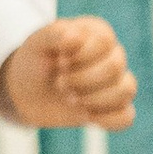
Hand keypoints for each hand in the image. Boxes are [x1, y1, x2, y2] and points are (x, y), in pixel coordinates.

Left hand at [0, 16, 136, 130]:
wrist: (26, 90)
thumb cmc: (35, 61)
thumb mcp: (37, 42)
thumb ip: (55, 33)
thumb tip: (76, 37)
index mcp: (98, 33)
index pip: (105, 42)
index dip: (81, 57)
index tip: (59, 62)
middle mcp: (112, 55)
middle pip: (115, 67)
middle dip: (83, 80)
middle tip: (59, 84)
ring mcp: (115, 83)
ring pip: (126, 90)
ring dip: (95, 99)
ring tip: (71, 100)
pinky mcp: (112, 108)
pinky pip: (126, 116)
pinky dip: (109, 120)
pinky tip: (87, 117)